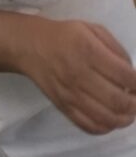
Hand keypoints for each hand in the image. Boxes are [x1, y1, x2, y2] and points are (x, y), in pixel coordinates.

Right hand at [18, 16, 135, 133]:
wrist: (30, 46)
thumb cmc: (65, 35)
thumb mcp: (91, 29)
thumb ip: (115, 47)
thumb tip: (131, 72)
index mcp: (88, 50)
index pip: (125, 75)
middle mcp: (79, 74)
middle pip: (118, 100)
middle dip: (135, 104)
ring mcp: (71, 94)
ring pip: (106, 118)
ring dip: (125, 119)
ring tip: (129, 112)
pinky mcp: (64, 106)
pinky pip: (89, 126)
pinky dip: (106, 128)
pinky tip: (111, 119)